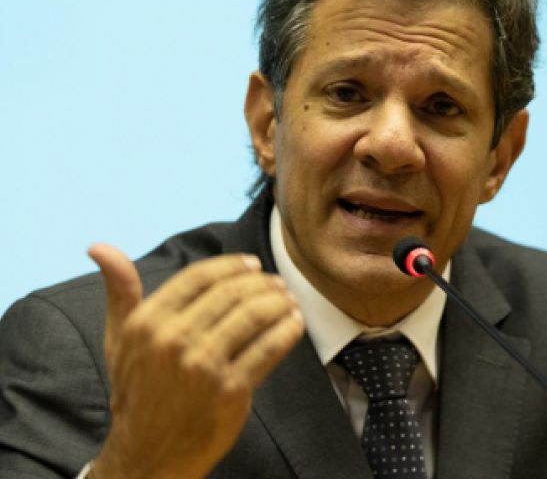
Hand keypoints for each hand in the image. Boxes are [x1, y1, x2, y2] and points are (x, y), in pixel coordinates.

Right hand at [86, 244, 303, 478]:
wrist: (147, 452)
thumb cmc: (137, 391)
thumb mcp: (120, 340)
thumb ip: (119, 292)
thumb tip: (99, 246)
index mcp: (148, 322)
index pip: (199, 276)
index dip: (231, 265)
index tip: (253, 265)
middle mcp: (174, 340)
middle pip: (232, 293)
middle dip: (262, 283)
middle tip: (277, 283)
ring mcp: (204, 365)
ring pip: (254, 316)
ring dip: (279, 302)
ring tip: (288, 300)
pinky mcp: (231, 388)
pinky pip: (268, 348)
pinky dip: (287, 331)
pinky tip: (294, 324)